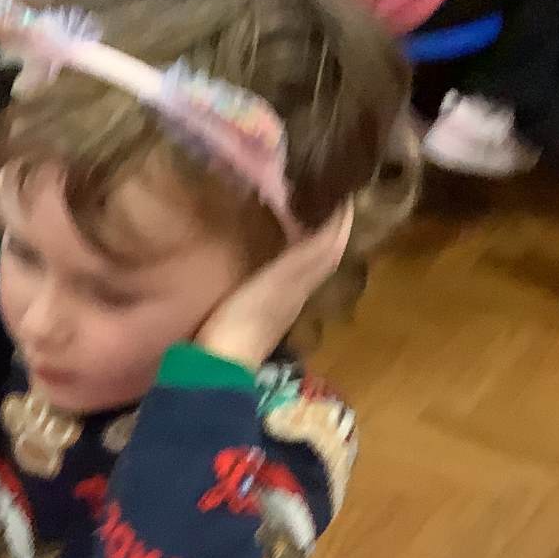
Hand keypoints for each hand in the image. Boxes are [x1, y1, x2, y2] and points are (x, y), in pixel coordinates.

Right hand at [194, 203, 354, 370]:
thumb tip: (342, 218)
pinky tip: (274, 251)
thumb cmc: (243, 322)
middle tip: (321, 196)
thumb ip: (309, 254)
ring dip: (307, 241)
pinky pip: (283, 277)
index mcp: (303, 283)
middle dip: (326, 226)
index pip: (332, 245)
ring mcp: (277, 306)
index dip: (340, 220)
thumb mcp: (278, 282)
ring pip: (304, 266)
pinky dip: (287, 258)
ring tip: (299, 215)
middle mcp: (297, 293)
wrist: (215, 367)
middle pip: (321, 255)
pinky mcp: (257, 314)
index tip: (343, 190)